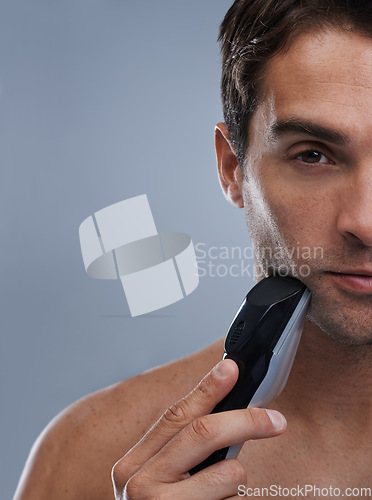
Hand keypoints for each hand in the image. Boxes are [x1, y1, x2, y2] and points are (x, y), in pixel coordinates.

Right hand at [112, 359, 286, 499]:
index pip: (176, 414)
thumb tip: (221, 405)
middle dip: (246, 420)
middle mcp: (138, 483)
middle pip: (202, 432)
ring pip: (227, 471)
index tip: (231, 368)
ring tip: (225, 490)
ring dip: (238, 477)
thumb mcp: (160, 478)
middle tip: (275, 420)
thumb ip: (182, 447)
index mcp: (134, 462)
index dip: (207, 388)